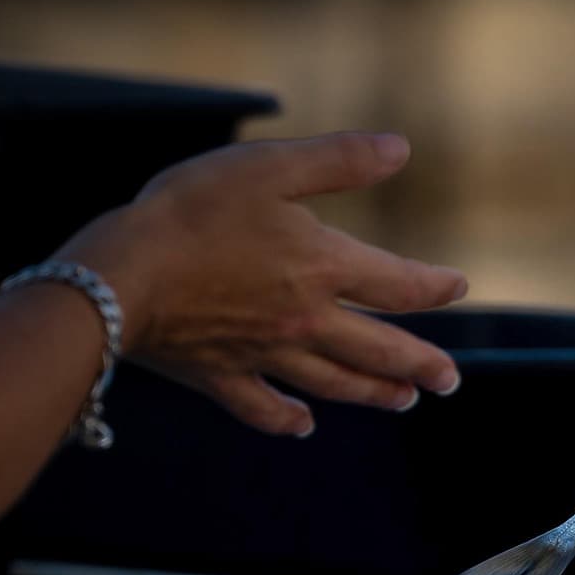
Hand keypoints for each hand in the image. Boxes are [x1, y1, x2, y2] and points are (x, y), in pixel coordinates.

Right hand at [58, 132, 466, 436]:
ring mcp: (265, 355)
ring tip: (403, 401)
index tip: (457, 286)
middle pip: (381, 350)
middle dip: (422, 365)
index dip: (434, 286)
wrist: (117, 274)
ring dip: (375, 393)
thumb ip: (337, 160)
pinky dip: (286, 418)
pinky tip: (304, 425)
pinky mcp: (220, 376)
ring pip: (335, 383)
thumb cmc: (190, 211)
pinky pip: (261, 407)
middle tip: (449, 381)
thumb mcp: (268, 167)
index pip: (399, 284)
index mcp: (323, 268)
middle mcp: (306, 322)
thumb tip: (401, 149)